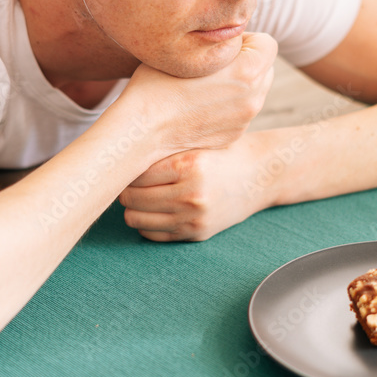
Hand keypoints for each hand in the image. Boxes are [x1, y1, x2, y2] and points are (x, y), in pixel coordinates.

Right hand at [118, 33, 275, 156]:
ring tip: (203, 84)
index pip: (267, 43)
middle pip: (264, 68)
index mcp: (248, 71)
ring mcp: (244, 121)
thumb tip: (231, 36)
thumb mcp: (188, 48)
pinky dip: (227, 105)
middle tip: (212, 62)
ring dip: (238, 83)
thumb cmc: (156, 83)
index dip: (244, 38)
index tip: (218, 44)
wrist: (141, 130)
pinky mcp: (233, 136)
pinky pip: (239, 111)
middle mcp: (253, 99)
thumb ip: (217, 40)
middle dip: (245, 61)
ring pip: (254, 91)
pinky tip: (198, 105)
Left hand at [118, 135, 273, 241]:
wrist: (260, 175)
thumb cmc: (223, 153)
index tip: (124, 163)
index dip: (126, 168)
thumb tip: (116, 157)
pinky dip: (146, 223)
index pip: (135, 173)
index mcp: (189, 165)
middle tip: (126, 180)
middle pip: (132, 197)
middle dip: (124, 188)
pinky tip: (152, 209)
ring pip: (136, 219)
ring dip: (131, 208)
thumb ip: (161, 149)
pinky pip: (152, 234)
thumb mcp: (195, 142)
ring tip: (137, 195)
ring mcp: (193, 218)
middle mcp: (191, 194)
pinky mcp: (195, 233)